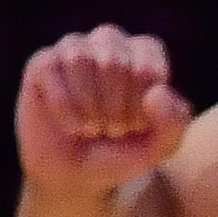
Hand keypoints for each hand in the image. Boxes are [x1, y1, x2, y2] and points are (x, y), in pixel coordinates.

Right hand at [14, 25, 190, 197]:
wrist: (78, 174)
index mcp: (145, 53)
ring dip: (89, 106)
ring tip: (93, 128)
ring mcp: (74, 48)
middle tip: (114, 130)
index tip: (138, 126)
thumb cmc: (123, 152)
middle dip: (115, 108)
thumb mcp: (160, 147)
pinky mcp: (42, 62)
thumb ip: (175, 123)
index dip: (142, 106)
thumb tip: (157, 93)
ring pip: (80, 59)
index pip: (148, 67)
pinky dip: (65, 109)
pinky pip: (50, 71)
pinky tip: (72, 127)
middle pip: (114, 61)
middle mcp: (109, 42)